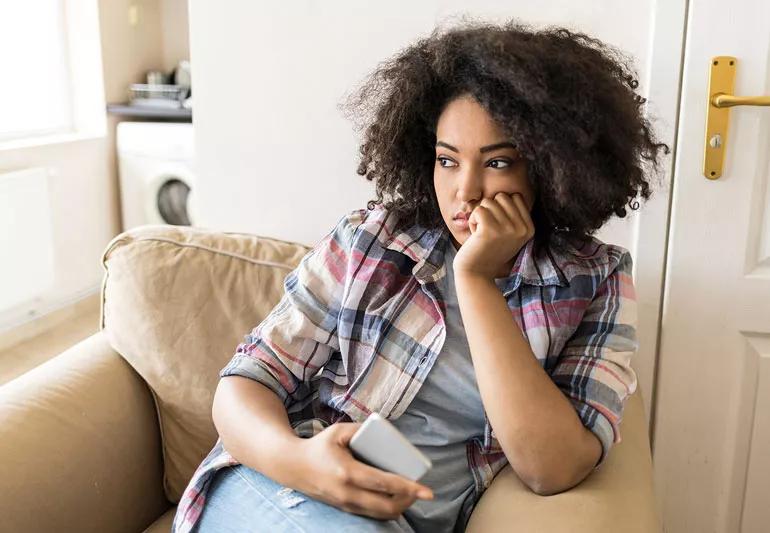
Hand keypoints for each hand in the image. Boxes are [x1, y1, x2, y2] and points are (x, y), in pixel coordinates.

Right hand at [291, 422, 433, 520]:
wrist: (293, 467)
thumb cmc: (318, 447)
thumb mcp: (338, 431)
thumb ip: (361, 429)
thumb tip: (385, 432)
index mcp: (348, 473)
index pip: (384, 484)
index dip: (408, 488)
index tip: (427, 491)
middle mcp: (348, 493)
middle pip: (387, 506)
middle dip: (408, 501)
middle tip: (419, 491)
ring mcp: (346, 504)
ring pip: (381, 514)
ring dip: (400, 506)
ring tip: (410, 493)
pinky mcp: (345, 509)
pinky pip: (372, 514)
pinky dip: (387, 509)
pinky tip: (396, 499)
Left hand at [453, 192, 534, 279]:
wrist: (476, 274)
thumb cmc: (488, 251)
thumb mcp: (508, 234)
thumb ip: (512, 215)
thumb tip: (506, 193)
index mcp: (529, 228)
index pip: (516, 197)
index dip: (501, 207)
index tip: (498, 227)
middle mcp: (522, 228)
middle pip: (502, 196)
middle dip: (490, 210)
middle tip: (488, 230)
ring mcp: (507, 229)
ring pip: (488, 202)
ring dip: (480, 216)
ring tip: (482, 234)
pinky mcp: (490, 230)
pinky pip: (478, 210)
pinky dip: (472, 221)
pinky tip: (475, 236)